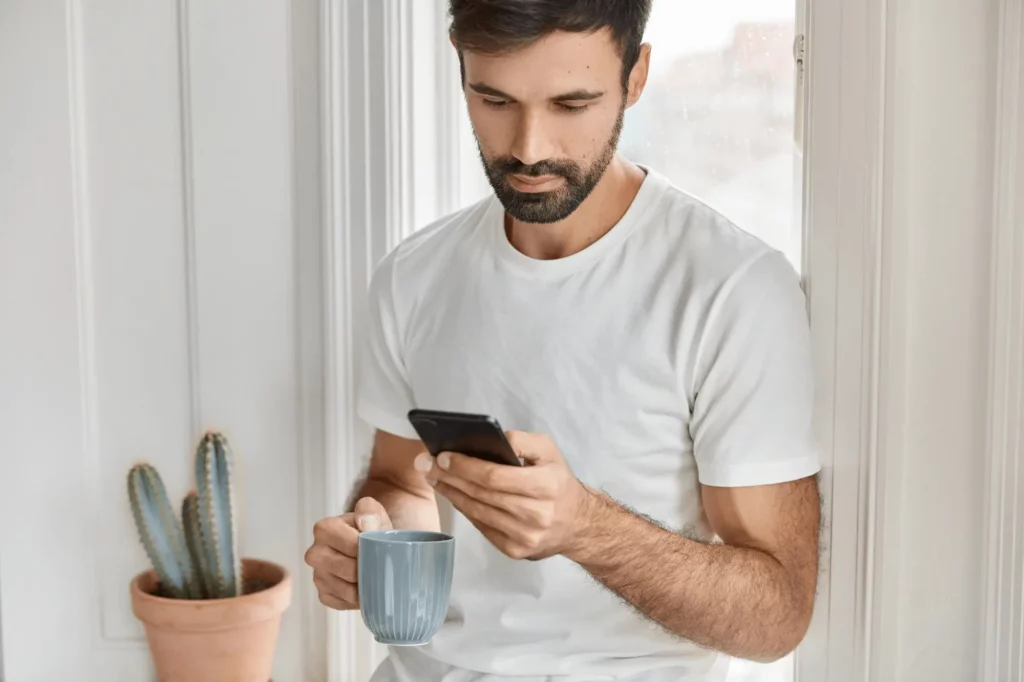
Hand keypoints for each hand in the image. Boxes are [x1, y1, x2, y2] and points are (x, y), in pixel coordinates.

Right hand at [304, 497, 391, 609]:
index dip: (371, 550)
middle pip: (349, 570)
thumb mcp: (373, 513)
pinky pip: (345, 602)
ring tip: (376, 577)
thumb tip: (365, 525)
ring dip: (365, 587)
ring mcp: (317, 576)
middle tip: (381, 565)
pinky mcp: (323, 594)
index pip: (353, 546)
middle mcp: (315, 553)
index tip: (380, 549)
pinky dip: (358, 599)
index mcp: (324, 529)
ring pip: (348, 591)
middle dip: (369, 570)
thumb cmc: (370, 528)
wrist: (367, 544)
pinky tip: (365, 586)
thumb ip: (370, 511)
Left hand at [414, 431, 593, 559]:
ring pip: (478, 512)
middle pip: (482, 494)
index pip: (495, 476)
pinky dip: (465, 509)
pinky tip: (453, 494)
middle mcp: (536, 515)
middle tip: (426, 464)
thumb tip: (490, 438)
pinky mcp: (515, 550)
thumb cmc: (558, 482)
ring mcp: (525, 536)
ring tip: (434, 477)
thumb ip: (522, 441)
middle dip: (450, 477)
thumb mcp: (549, 451)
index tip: (442, 456)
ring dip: (451, 493)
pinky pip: (482, 526)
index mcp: (546, 486)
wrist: (578, 524)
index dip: (465, 466)